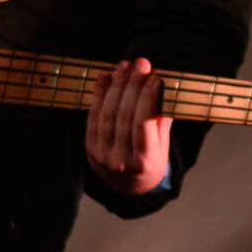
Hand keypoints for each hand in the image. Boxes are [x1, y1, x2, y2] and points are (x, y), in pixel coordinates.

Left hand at [86, 58, 173, 194]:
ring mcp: (102, 154)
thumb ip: (161, 122)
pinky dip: (98, 94)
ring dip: (116, 85)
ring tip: (125, 66)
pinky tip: (105, 76)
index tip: (155, 77)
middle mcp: (121, 160)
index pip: (144, 124)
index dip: (148, 98)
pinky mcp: (89, 147)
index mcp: (145, 162)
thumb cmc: (151, 163)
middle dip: (133, 86)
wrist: (127, 187)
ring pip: (107, 113)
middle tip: (141, 63)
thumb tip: (162, 89)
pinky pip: (93, 116)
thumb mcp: (162, 148)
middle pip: (124, 116)